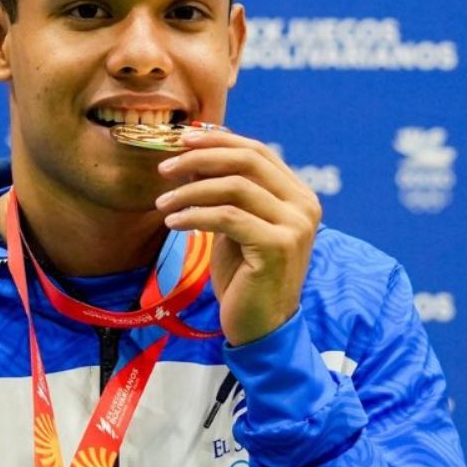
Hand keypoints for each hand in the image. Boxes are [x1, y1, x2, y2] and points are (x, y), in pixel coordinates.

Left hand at [154, 129, 321, 346]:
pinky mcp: (276, 247)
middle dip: (200, 158)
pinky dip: (194, 216)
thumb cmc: (245, 276)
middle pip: (247, 160)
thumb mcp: (236, 226)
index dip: (218, 140)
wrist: (262, 326)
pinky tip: (173, 223)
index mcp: (298, 195)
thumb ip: (227, 193)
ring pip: (234, 187)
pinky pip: (227, 217)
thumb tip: (192, 157)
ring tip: (162, 204)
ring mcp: (294, 226)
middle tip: (164, 169)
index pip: (257, 151)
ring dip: (190, 191)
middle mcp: (304, 205)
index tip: (182, 140)